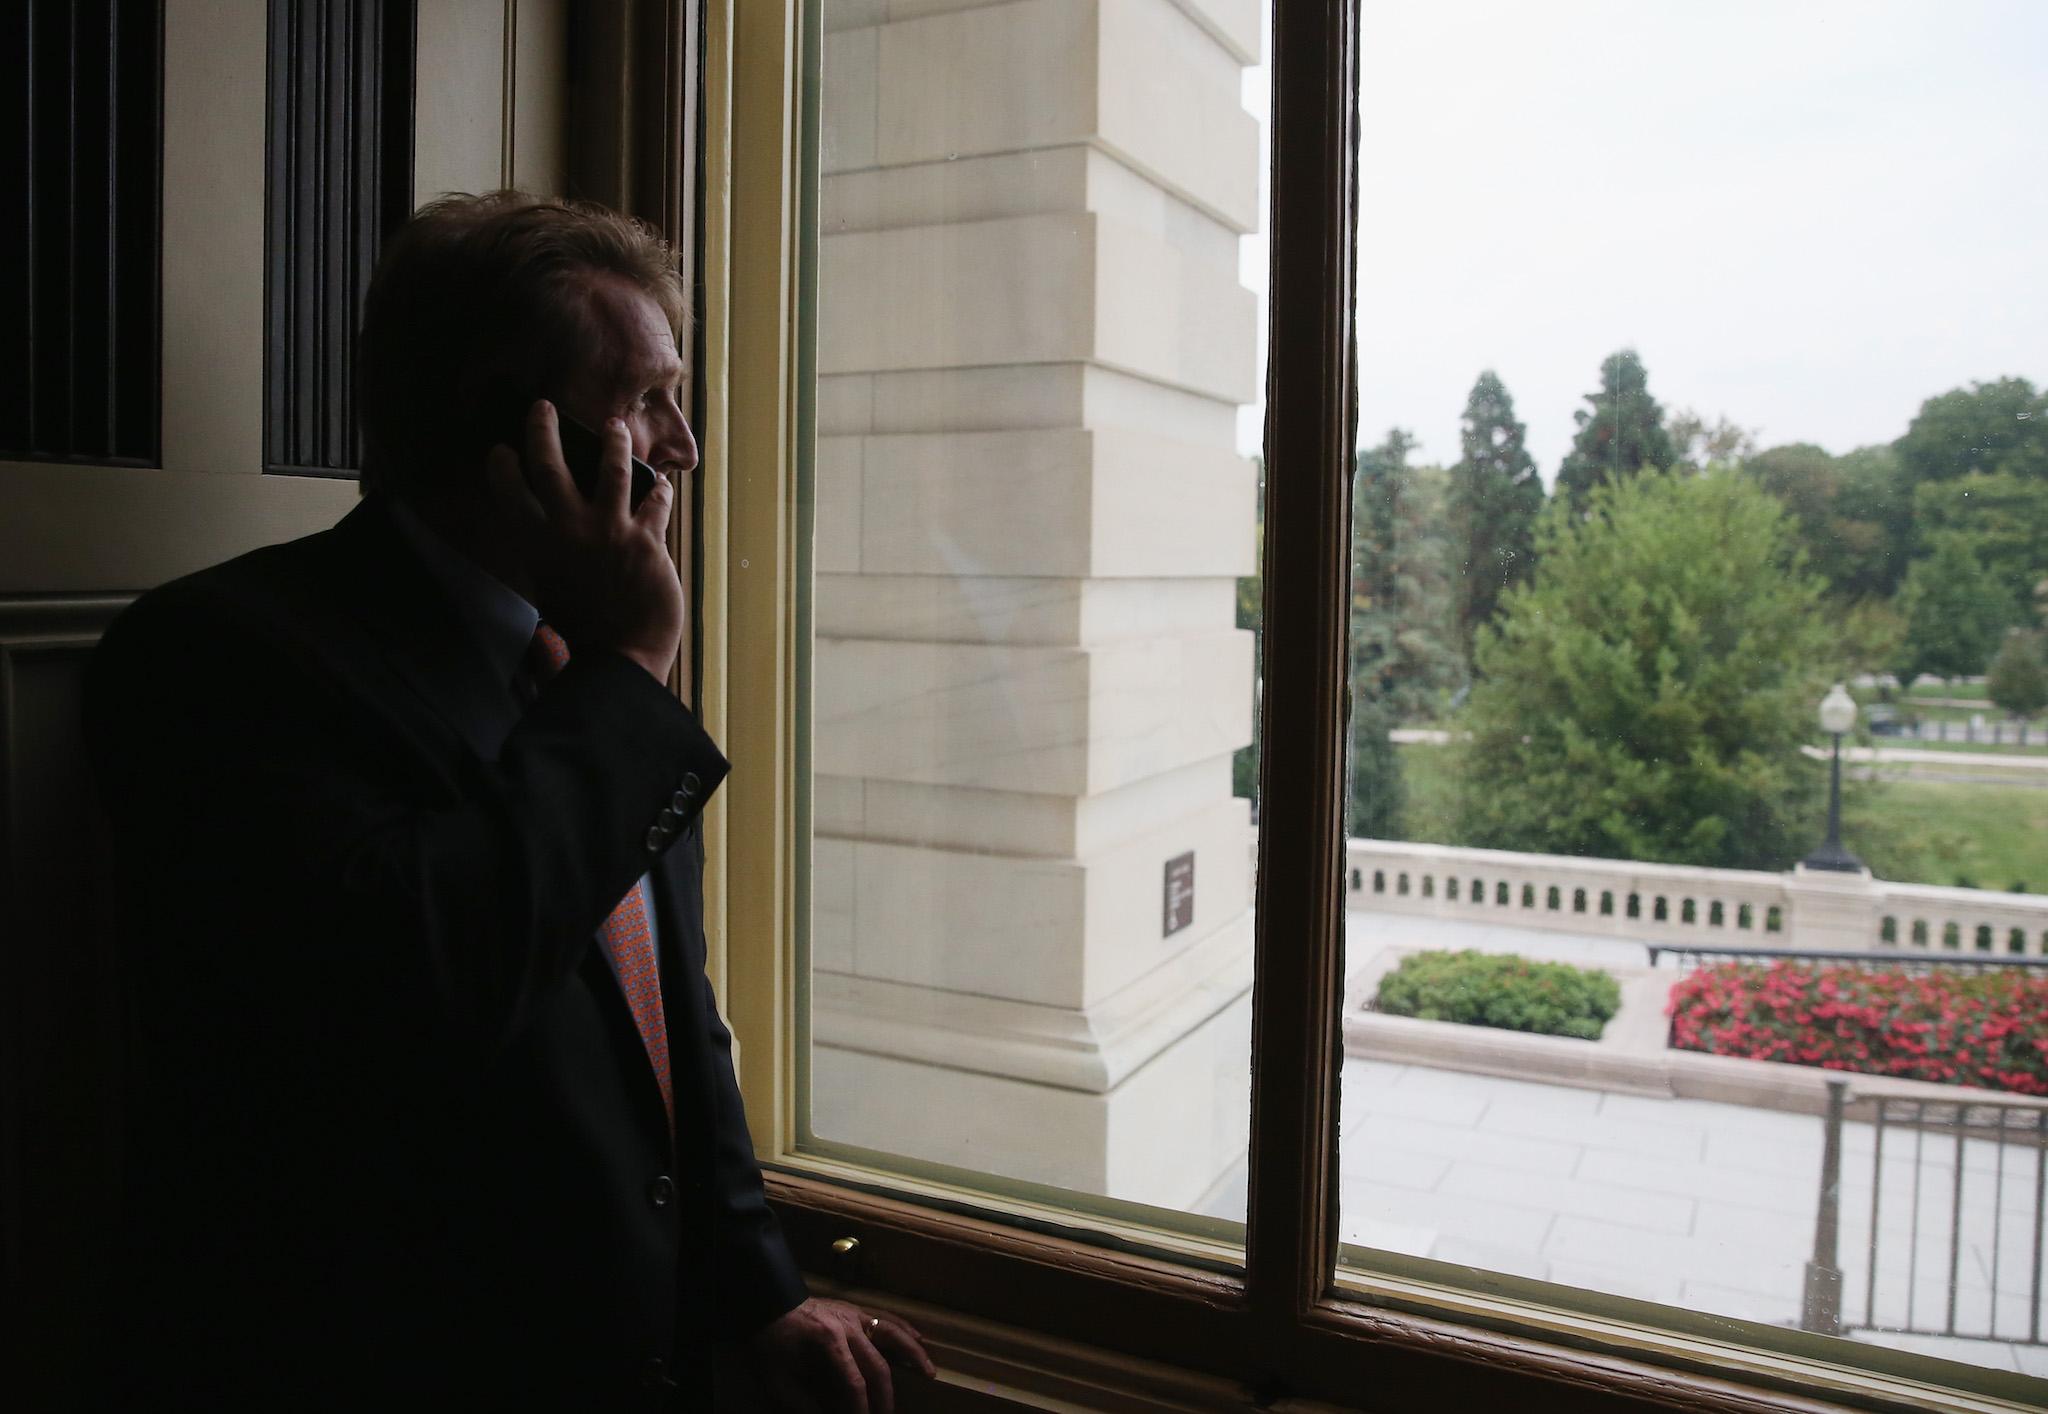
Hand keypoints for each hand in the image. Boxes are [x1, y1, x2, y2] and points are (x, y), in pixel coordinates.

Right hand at [485, 399, 682, 682]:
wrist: (623, 658)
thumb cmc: (585, 635)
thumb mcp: (550, 596)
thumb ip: (546, 566)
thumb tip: (541, 546)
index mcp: (538, 547)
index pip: (509, 494)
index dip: (502, 467)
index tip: (500, 449)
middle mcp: (569, 532)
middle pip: (550, 465)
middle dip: (543, 430)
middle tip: (543, 407)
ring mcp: (610, 532)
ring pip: (610, 469)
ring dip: (612, 443)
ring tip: (615, 426)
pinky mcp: (647, 540)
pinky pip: (655, 501)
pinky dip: (659, 491)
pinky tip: (662, 484)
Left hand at [745, 1297, 935, 1413]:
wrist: (767, 1305)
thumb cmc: (770, 1343)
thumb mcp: (778, 1381)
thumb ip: (804, 1405)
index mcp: (827, 1342)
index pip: (853, 1383)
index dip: (861, 1409)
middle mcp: (846, 1326)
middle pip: (877, 1364)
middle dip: (886, 1395)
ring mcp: (854, 1315)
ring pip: (892, 1333)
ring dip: (913, 1354)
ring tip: (929, 1371)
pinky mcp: (855, 1309)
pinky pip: (886, 1317)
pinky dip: (905, 1328)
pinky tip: (919, 1338)